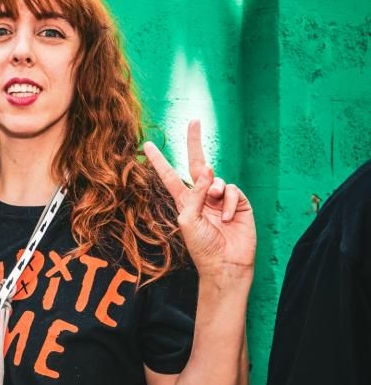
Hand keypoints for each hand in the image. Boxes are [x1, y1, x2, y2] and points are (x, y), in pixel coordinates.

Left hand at [143, 120, 255, 277]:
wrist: (226, 264)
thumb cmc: (202, 247)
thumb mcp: (188, 220)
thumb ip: (194, 194)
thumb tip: (206, 170)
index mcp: (184, 201)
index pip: (169, 176)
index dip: (159, 161)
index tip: (147, 145)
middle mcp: (202, 196)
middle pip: (198, 164)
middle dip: (195, 142)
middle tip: (194, 120)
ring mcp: (220, 198)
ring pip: (217, 179)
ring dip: (214, 191)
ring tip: (216, 212)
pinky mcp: (238, 202)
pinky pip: (232, 190)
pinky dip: (228, 202)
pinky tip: (227, 218)